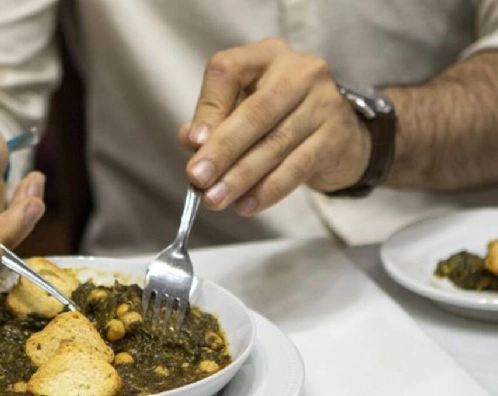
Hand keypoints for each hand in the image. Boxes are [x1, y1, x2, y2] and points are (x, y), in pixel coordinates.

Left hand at [180, 38, 370, 215]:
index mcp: (266, 56)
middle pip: (256, 112)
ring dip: (240, 177)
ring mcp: (324, 102)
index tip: (192, 142)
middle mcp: (299, 71)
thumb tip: (190, 140)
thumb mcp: (243, 110)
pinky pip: (297, 167)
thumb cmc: (278, 120)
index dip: (208, 107)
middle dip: (223, 150)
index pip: (228, 71)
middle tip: (198, 179)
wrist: (339, 137)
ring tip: (215, 199)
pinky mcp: (337, 136)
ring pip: (275, 144)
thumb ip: (214, 121)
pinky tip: (246, 205)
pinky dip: (268, 190)